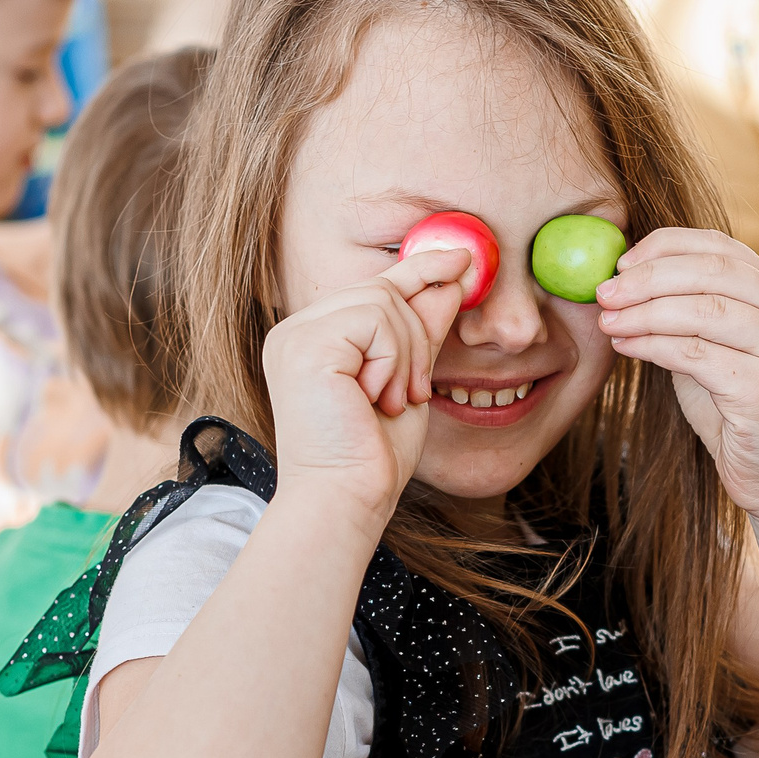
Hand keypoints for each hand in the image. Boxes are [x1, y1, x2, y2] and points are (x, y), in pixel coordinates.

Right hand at [260, 248, 467, 521]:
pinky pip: (373, 320)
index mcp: (314, 340)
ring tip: (393, 401)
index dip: (419, 270)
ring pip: (382, 302)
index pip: (372, 290)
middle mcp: (296, 331)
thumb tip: (451, 281)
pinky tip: (376, 398)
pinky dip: (391, 360)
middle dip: (416, 338)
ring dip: (406, 355)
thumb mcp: (408, 383)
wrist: (346, 499)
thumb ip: (423, 334)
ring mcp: (295, 335)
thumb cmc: (372, 457)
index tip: (463, 258)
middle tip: (415, 391)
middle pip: (382, 291)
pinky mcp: (305, 344)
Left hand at [593, 228, 758, 517]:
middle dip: (648, 278)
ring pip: (702, 311)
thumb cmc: (740, 413)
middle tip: (604, 291)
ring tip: (607, 321)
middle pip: (710, 273)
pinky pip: (696, 354)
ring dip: (644, 313)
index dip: (665, 247)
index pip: (721, 248)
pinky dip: (653, 346)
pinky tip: (625, 346)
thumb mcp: (715, 352)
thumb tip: (625, 283)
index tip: (620, 263)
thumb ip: (688, 316)